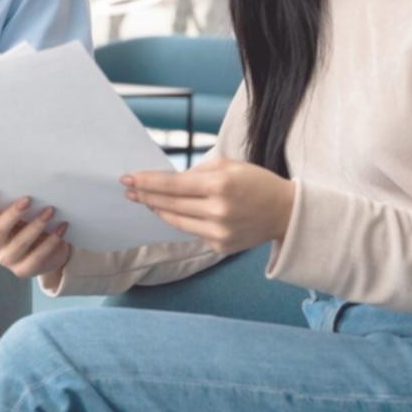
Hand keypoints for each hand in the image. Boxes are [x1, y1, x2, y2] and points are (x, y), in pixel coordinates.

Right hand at [0, 188, 72, 278]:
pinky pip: (36, 257)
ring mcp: (7, 258)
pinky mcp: (22, 270)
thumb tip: (32, 182)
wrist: (50, 249)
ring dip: (36, 226)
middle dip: (13, 214)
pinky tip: (61, 228)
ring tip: (51, 211)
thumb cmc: (32, 222)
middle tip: (28, 199)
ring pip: (19, 244)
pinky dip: (51, 242)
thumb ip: (20, 202)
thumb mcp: (24, 212)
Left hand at [123, 157, 293, 256]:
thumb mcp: (229, 165)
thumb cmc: (255, 182)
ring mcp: (219, 232)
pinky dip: (180, 221)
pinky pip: (191, 232)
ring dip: (158, 210)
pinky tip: (170, 212)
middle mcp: (218, 211)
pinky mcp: (220, 246)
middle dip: (146, 196)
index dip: (147, 182)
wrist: (284, 212)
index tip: (127, 179)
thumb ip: (197, 172)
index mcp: (220, 185)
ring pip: (176, 221)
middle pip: (170, 204)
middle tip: (129, 190)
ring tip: (145, 200)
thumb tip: (167, 181)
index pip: (173, 185)